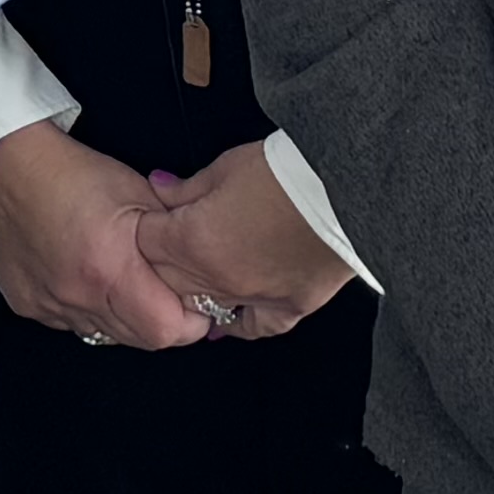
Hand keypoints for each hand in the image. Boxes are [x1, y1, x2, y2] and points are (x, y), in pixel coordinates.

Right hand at [0, 123, 209, 348]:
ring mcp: (49, 305)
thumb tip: (200, 266)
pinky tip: (84, 276)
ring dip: (122, 316)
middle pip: (139, 340)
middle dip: (160, 320)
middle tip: (162, 289)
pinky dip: (87, 309)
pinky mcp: (28, 306)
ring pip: (106, 335)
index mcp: (110, 267)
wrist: (3, 165)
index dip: (189, 321)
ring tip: (120, 278)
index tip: (194, 304)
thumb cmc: (68, 171)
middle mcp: (77, 295)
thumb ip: (172, 237)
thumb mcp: (137, 193)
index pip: (166, 330)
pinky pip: (72, 324)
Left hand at [131, 143, 353, 340]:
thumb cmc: (287, 170)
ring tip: (197, 272)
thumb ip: (186, 188)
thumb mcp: (226, 167)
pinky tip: (227, 317)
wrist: (347, 185)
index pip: (146, 243)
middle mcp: (217, 278)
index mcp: (193, 240)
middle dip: (163, 261)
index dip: (148, 226)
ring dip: (194, 291)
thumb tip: (160, 190)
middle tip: (172, 242)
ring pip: (203, 307)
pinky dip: (237, 321)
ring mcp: (253, 297)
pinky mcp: (289, 305)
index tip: (154, 217)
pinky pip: (254, 327)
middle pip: (167, 280)